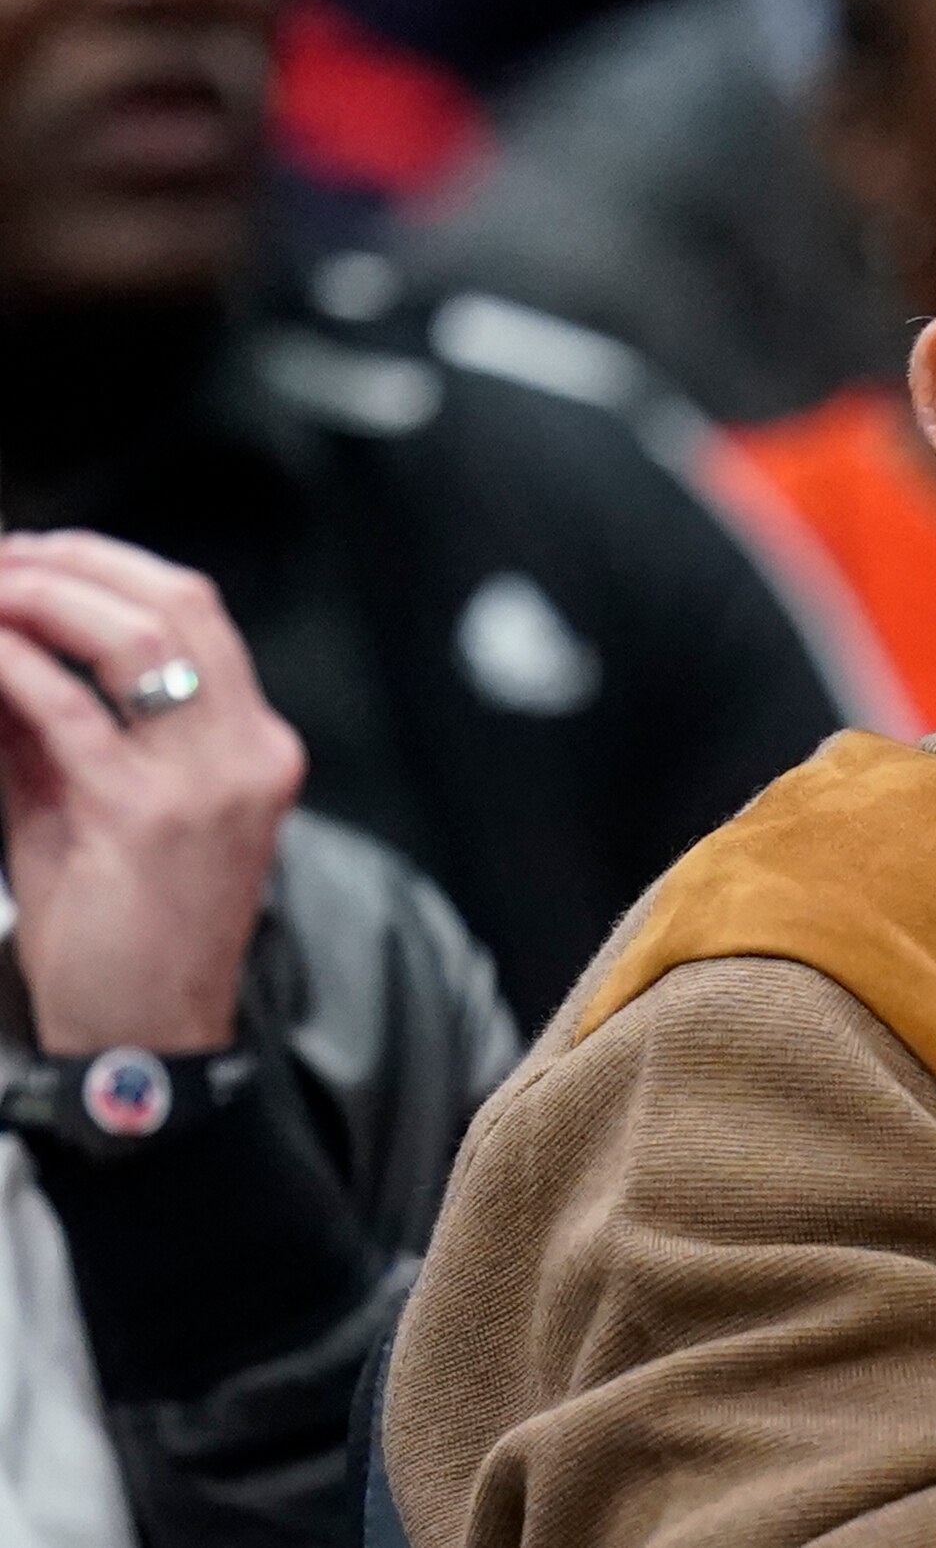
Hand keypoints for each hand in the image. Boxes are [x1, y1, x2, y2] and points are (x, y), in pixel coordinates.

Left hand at [0, 532, 303, 1055]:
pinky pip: (66, 710)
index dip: (107, 565)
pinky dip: (9, 666)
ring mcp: (208, 782)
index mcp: (253, 744)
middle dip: (72, 564)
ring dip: (39, 600)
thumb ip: (53, 725)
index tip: (32, 555)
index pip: (194, 613)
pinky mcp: (147, 815)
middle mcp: (248, 750)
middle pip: (175, 603)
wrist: (146, 1039)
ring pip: (132, 636)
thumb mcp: (94, 807)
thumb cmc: (123, 932)